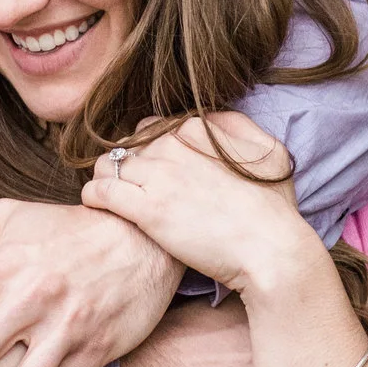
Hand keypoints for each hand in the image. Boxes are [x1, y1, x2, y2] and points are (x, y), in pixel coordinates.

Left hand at [81, 113, 314, 295]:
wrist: (270, 248)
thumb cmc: (273, 207)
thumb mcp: (270, 150)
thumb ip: (237, 126)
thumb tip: (212, 118)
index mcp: (198, 129)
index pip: (152, 127)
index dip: (148, 149)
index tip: (151, 169)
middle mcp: (174, 145)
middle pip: (127, 145)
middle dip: (124, 163)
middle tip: (129, 185)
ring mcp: (159, 176)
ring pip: (108, 165)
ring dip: (104, 177)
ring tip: (109, 195)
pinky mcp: (147, 209)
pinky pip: (102, 191)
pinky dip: (94, 196)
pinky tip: (97, 206)